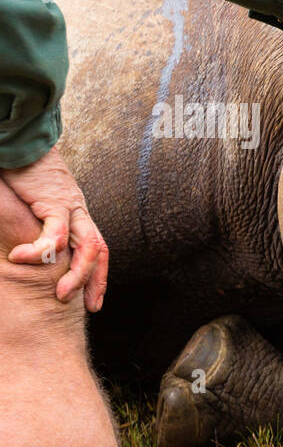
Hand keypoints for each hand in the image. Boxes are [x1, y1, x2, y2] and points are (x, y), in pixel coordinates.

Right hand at [1, 147, 107, 310]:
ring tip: (61, 294)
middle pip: (99, 251)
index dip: (98, 274)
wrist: (19, 140)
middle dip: (96, 281)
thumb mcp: (30, 204)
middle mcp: (79, 211)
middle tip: (89, 306)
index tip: (94, 300)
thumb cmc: (19, 172)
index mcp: (75, 213)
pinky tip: (21, 259)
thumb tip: (22, 247)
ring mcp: (70, 206)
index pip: (96, 248)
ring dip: (76, 274)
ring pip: (86, 247)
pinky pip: (56, 232)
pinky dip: (41, 250)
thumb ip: (35, 225)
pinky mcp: (55, 200)